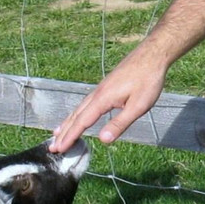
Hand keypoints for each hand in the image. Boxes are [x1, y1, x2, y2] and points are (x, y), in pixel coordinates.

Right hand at [50, 46, 166, 152]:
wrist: (152, 54)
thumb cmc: (148, 79)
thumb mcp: (138, 105)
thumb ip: (120, 123)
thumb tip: (103, 140)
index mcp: (103, 99)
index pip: (82, 122)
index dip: (70, 137)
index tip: (58, 149)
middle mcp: (97, 93)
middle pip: (76, 116)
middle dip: (64, 132)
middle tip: (52, 147)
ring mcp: (101, 88)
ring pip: (80, 108)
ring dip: (68, 122)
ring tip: (57, 133)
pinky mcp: (107, 85)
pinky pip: (86, 102)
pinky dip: (78, 112)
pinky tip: (80, 114)